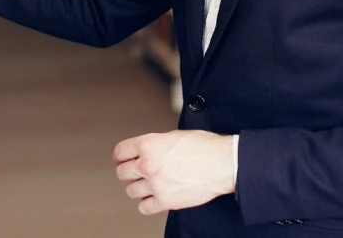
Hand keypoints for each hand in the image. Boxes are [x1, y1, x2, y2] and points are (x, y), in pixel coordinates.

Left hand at [113, 130, 235, 215]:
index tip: (120, 159)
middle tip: (133, 171)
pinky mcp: (166, 201)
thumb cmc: (203, 147)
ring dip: (137, 187)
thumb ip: (154, 144)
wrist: (223, 164)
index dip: (119, 155)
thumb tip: (144, 151)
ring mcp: (156, 185)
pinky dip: (147, 203)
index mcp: (148, 145)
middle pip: (122, 172)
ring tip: (147, 183)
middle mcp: (148, 165)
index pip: (120, 152)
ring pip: (131, 191)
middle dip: (127, 171)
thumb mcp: (172, 136)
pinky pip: (144, 207)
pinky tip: (153, 197)